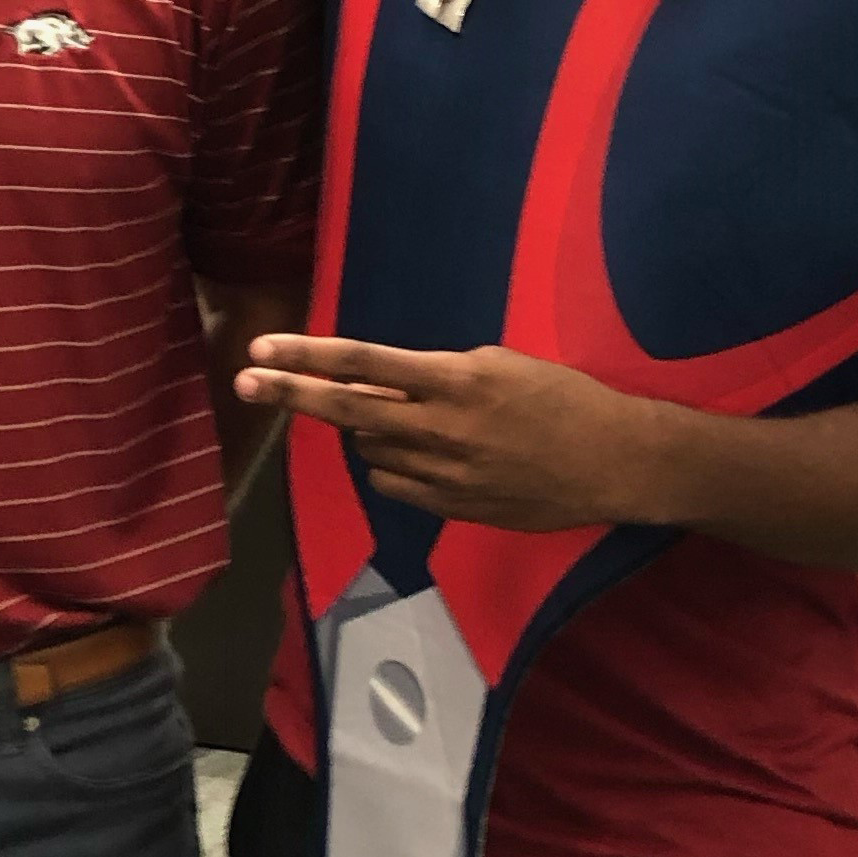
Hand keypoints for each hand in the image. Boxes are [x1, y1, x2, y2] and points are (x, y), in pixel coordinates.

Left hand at [235, 335, 678, 532]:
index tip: (262, 348)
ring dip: (366, 429)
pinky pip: (392, 484)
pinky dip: (391, 465)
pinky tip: (419, 454)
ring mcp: (444, 474)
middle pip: (347, 408)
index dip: (307, 356)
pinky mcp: (452, 508)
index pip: (364, 362)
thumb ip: (436, 374)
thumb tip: (384, 380)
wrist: (613, 462)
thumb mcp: (499, 365)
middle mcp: (440, 427)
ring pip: (368, 448)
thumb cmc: (563, 398)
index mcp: (455, 378)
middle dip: (290, 393)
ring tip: (407, 418)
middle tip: (244, 380)